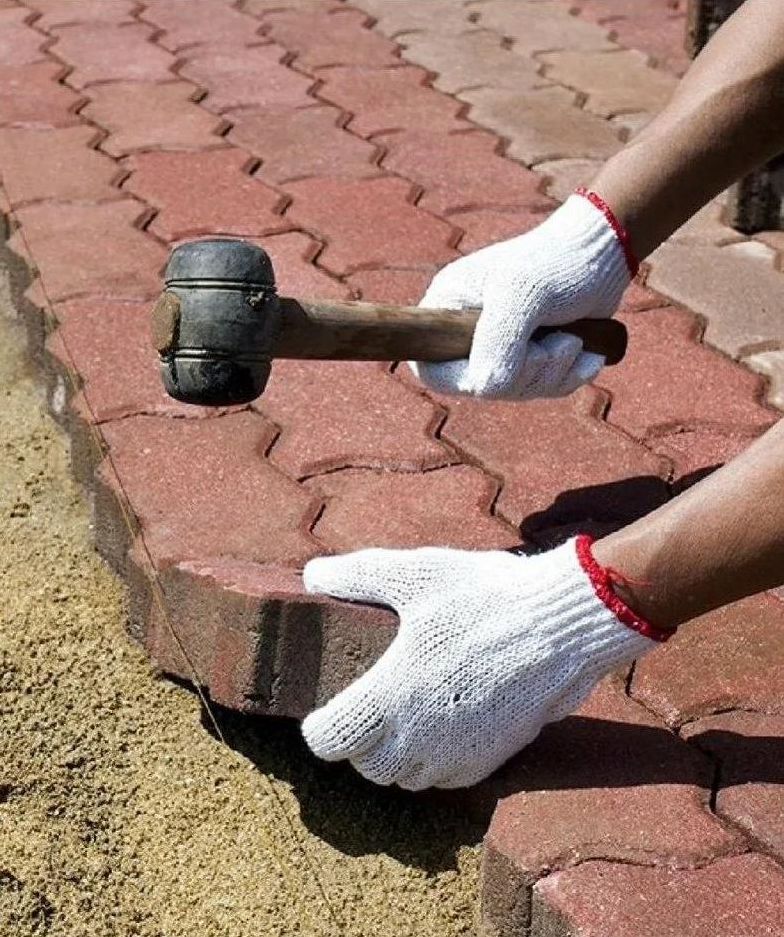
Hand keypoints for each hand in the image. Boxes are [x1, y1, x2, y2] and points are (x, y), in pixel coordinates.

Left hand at [301, 537, 664, 789]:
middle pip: (366, 766)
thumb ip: (356, 574)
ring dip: (396, 757)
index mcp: (388, 697)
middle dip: (358, 744)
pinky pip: (447, 779)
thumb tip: (311, 575)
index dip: (319, 727)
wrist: (559, 625)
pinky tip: (444, 727)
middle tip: (366, 709)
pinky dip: (436, 762)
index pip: (328, 741)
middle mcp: (417, 737)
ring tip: (403, 719)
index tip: (325, 710)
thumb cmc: (484, 596)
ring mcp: (455, 754)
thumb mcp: (414, 573)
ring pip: (406, 778)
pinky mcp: (490, 759)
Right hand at [412, 192, 634, 399]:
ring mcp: (499, 347)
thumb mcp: (521, 295)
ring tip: (573, 338)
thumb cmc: (556, 263)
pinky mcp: (530, 358)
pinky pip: (542, 390)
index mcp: (448, 309)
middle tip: (559, 340)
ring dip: (555, 371)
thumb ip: (497, 342)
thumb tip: (485, 387)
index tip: (502, 361)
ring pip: (516, 390)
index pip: (431, 368)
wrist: (602, 254)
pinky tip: (584, 349)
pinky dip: (570, 375)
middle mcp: (467, 332)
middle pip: (481, 387)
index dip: (462, 378)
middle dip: (528, 371)